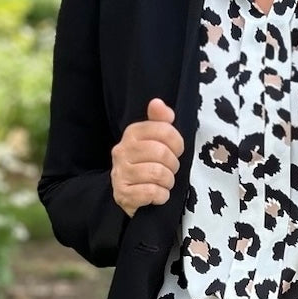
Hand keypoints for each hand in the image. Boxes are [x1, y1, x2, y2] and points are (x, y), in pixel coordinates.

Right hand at [111, 98, 184, 216]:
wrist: (130, 194)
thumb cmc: (147, 164)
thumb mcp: (155, 140)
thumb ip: (160, 120)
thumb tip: (157, 103)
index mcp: (132, 133)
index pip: (164, 130)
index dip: (177, 142)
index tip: (176, 151)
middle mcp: (121, 151)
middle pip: (161, 153)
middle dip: (173, 165)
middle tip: (170, 170)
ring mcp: (120, 173)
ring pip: (158, 173)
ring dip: (168, 181)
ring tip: (164, 182)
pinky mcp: (122, 194)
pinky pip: (152, 192)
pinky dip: (161, 195)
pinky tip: (158, 194)